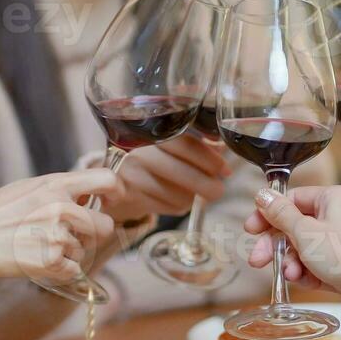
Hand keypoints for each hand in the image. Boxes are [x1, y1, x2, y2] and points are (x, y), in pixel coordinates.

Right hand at [0, 169, 119, 283]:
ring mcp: (57, 236)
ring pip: (84, 250)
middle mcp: (61, 208)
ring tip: (38, 246)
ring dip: (68, 253)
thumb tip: (88, 195)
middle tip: (67, 236)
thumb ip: (60, 189)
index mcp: (56, 184)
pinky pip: (72, 270)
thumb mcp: (29, 187)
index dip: (115, 192)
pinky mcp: (50, 262)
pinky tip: (37, 261)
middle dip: (91, 233)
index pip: (106, 180)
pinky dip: (59, 271)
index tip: (110, 201)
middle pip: (104, 225)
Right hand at [100, 135, 231, 223]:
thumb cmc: (150, 158)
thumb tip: (225, 146)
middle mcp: (139, 152)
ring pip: (178, 195)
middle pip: (183, 173)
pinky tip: (175, 199)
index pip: (186, 145)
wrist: (115, 178)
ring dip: (192, 197)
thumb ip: (196, 142)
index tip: (226, 169)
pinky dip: (178, 206)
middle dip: (208, 185)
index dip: (210, 159)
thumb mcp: (170, 144)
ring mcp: (132, 176)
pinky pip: (167, 207)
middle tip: (218, 190)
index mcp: (151, 132)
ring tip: (191, 192)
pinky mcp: (129, 197)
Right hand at [246, 185, 340, 339]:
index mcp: (337, 197)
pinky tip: (304, 281)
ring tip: (290, 274)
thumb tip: (263, 195)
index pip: (294, 198)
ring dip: (293, 261)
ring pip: (307, 246)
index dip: (270, 215)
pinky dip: (309, 271)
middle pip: (298, 224)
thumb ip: (280, 214)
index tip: (251, 229)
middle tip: (258, 259)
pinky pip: (320, 262)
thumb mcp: (304, 233)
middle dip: (277, 245)